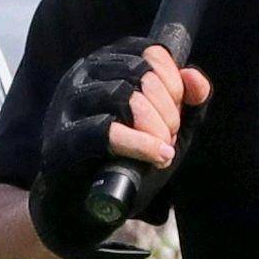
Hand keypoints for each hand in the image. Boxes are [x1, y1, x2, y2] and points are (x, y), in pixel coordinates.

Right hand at [27, 38, 201, 258]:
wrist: (84, 207)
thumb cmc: (125, 160)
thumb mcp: (165, 129)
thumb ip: (186, 102)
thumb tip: (195, 77)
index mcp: (105, 65)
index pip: (149, 52)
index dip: (173, 80)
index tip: (178, 107)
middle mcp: (83, 76)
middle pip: (140, 73)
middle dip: (167, 108)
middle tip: (170, 136)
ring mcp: (69, 105)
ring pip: (124, 97)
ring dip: (155, 126)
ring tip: (163, 149)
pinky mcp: (63, 139)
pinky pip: (106, 131)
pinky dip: (140, 144)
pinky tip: (159, 155)